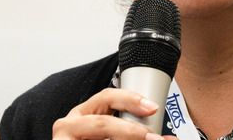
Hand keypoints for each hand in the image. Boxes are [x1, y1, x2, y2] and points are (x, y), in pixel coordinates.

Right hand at [52, 88, 177, 139]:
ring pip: (100, 131)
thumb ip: (137, 132)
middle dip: (131, 130)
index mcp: (84, 113)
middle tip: (152, 137)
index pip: (107, 96)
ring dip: (125, 138)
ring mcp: (62, 139)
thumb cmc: (91, 139)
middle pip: (103, 122)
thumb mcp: (114, 132)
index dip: (131, 99)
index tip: (152, 107)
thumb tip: (169, 139)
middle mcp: (70, 124)